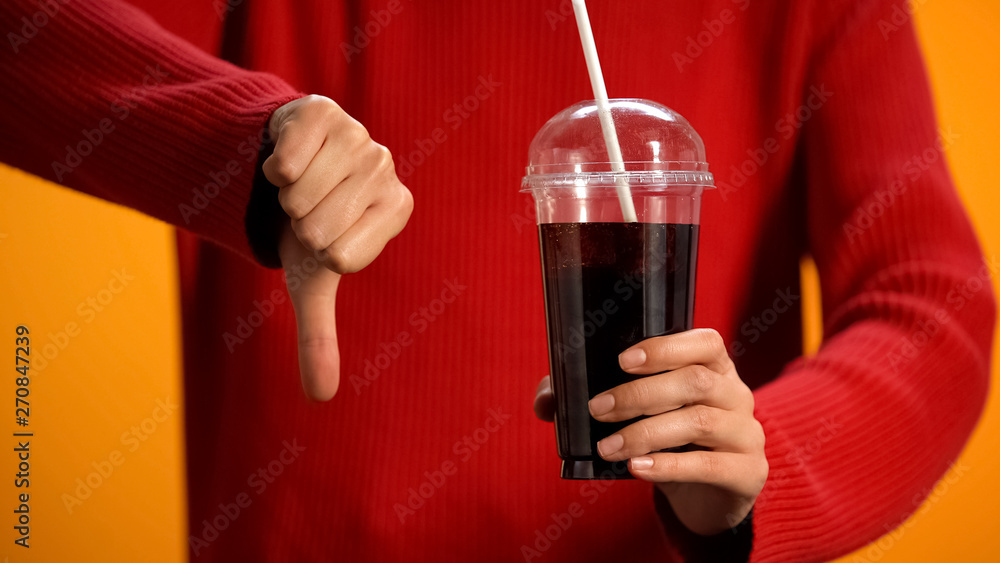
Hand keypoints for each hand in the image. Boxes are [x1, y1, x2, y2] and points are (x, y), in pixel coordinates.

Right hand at [266, 95, 412, 400]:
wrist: (282, 169)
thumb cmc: (307, 227)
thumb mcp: (311, 282)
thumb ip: (320, 337)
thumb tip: (320, 397)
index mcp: (395, 210)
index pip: (343, 254)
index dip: (317, 250)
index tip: (321, 237)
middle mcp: (386, 170)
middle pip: (318, 223)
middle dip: (297, 222)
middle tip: (307, 208)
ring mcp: (360, 136)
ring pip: (301, 188)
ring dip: (283, 194)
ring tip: (298, 184)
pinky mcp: (326, 111)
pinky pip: (289, 153)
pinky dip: (273, 165)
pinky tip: (284, 160)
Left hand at [533, 329, 766, 534]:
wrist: (710, 496)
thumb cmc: (672, 441)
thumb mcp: (642, 415)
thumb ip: (596, 398)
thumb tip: (546, 401)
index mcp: (715, 368)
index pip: (705, 342)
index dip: (664, 348)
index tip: (622, 360)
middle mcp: (737, 394)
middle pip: (694, 381)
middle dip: (639, 394)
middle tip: (599, 409)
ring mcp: (747, 433)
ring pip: (700, 422)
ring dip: (645, 432)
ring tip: (608, 447)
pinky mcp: (748, 472)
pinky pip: (709, 465)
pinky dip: (667, 465)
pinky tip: (637, 467)